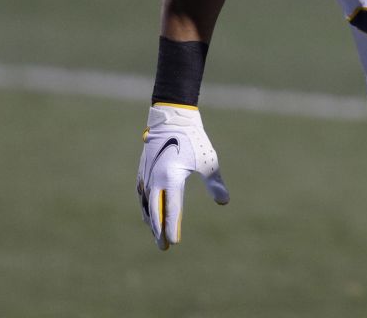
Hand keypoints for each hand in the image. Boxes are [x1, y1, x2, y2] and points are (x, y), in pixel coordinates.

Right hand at [136, 104, 229, 249]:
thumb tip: (224, 202)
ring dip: (151, 221)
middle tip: (164, 247)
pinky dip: (145, 207)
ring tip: (157, 235)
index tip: (174, 242)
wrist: (172, 118)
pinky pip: (142, 195)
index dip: (172, 227)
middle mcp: (155, 179)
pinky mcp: (143, 171)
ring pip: (146, 204)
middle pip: (155, 211)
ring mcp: (147, 175)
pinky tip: (148, 215)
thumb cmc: (194, 139)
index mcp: (171, 177)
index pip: (171, 209)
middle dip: (159, 230)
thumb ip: (215, 183)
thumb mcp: (208, 161)